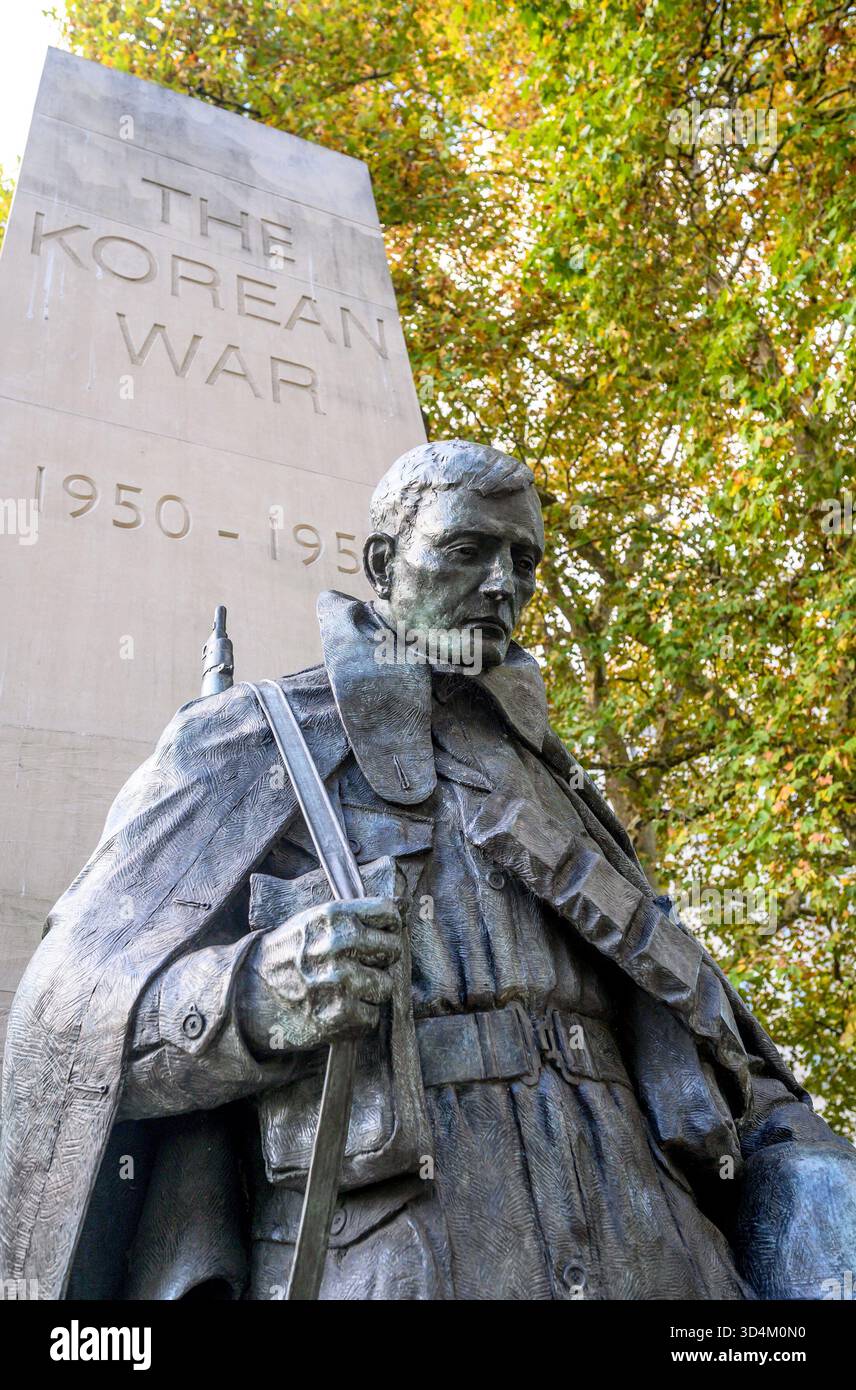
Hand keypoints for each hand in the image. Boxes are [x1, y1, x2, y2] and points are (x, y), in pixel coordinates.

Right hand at [236, 897, 401, 1058]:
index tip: (379, 934)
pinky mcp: (339, 1015)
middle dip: (379, 959)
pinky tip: (337, 1009)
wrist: (250, 993)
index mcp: (333, 916)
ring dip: (369, 991)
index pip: (388, 914)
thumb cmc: (290, 953)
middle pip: (392, 949)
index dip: (388, 926)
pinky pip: (372, 1016)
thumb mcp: (316, 921)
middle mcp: (338, 945)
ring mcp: (339, 981)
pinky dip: (358, 1017)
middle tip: (357, 965)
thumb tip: (406, 904)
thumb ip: (358, 914)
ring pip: (385, 985)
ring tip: (344, 989)